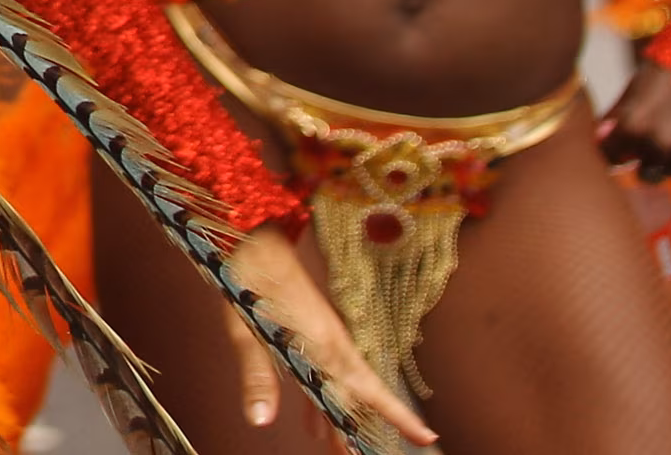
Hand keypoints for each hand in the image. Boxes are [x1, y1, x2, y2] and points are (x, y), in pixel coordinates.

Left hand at [221, 221, 433, 444]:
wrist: (251, 237)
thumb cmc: (247, 279)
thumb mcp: (245, 331)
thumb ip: (257, 377)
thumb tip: (260, 419)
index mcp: (322, 345)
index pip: (365, 391)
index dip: (396, 415)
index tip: (426, 437)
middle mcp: (332, 342)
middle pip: (357, 395)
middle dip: (361, 428)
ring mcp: (325, 335)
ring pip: (342, 386)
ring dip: (341, 417)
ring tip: (337, 450)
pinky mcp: (313, 329)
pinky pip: (326, 372)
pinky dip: (321, 398)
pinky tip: (311, 421)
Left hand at [601, 58, 670, 179]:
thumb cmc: (661, 74)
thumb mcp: (630, 92)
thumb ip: (614, 121)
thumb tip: (600, 142)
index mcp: (634, 124)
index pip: (613, 158)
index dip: (614, 152)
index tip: (618, 146)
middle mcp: (663, 141)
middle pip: (646, 171)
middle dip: (644, 158)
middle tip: (650, 138)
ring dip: (669, 161)